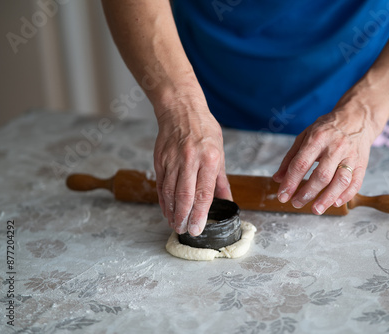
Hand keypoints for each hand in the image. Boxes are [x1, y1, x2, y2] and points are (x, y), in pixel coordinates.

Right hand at [153, 94, 231, 235]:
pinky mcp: (160, 160)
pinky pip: (160, 185)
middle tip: (185, 231)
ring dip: (171, 212)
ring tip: (175, 224)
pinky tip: (166, 210)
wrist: (181, 110)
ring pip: (169, 192)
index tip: (197, 228)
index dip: (200, 214)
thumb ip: (221, 181)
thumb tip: (228, 202)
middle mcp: (190, 160)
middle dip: (184, 217)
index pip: (204, 193)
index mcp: (210, 159)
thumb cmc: (204, 130)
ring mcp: (173, 160)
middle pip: (185, 196)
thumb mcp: (220, 153)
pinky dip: (162, 200)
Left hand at [272, 107, 375, 213]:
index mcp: (318, 137)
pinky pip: (356, 182)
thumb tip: (278, 179)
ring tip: (315, 209)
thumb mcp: (305, 136)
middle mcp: (336, 146)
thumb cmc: (327, 128)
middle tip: (296, 203)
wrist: (357, 117)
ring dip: (327, 198)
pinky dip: (346, 195)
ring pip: (340, 181)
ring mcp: (350, 155)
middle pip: (321, 175)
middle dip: (307, 192)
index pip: (301, 163)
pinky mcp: (362, 163)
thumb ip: (290, 158)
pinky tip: (335, 203)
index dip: (291, 182)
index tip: (283, 195)